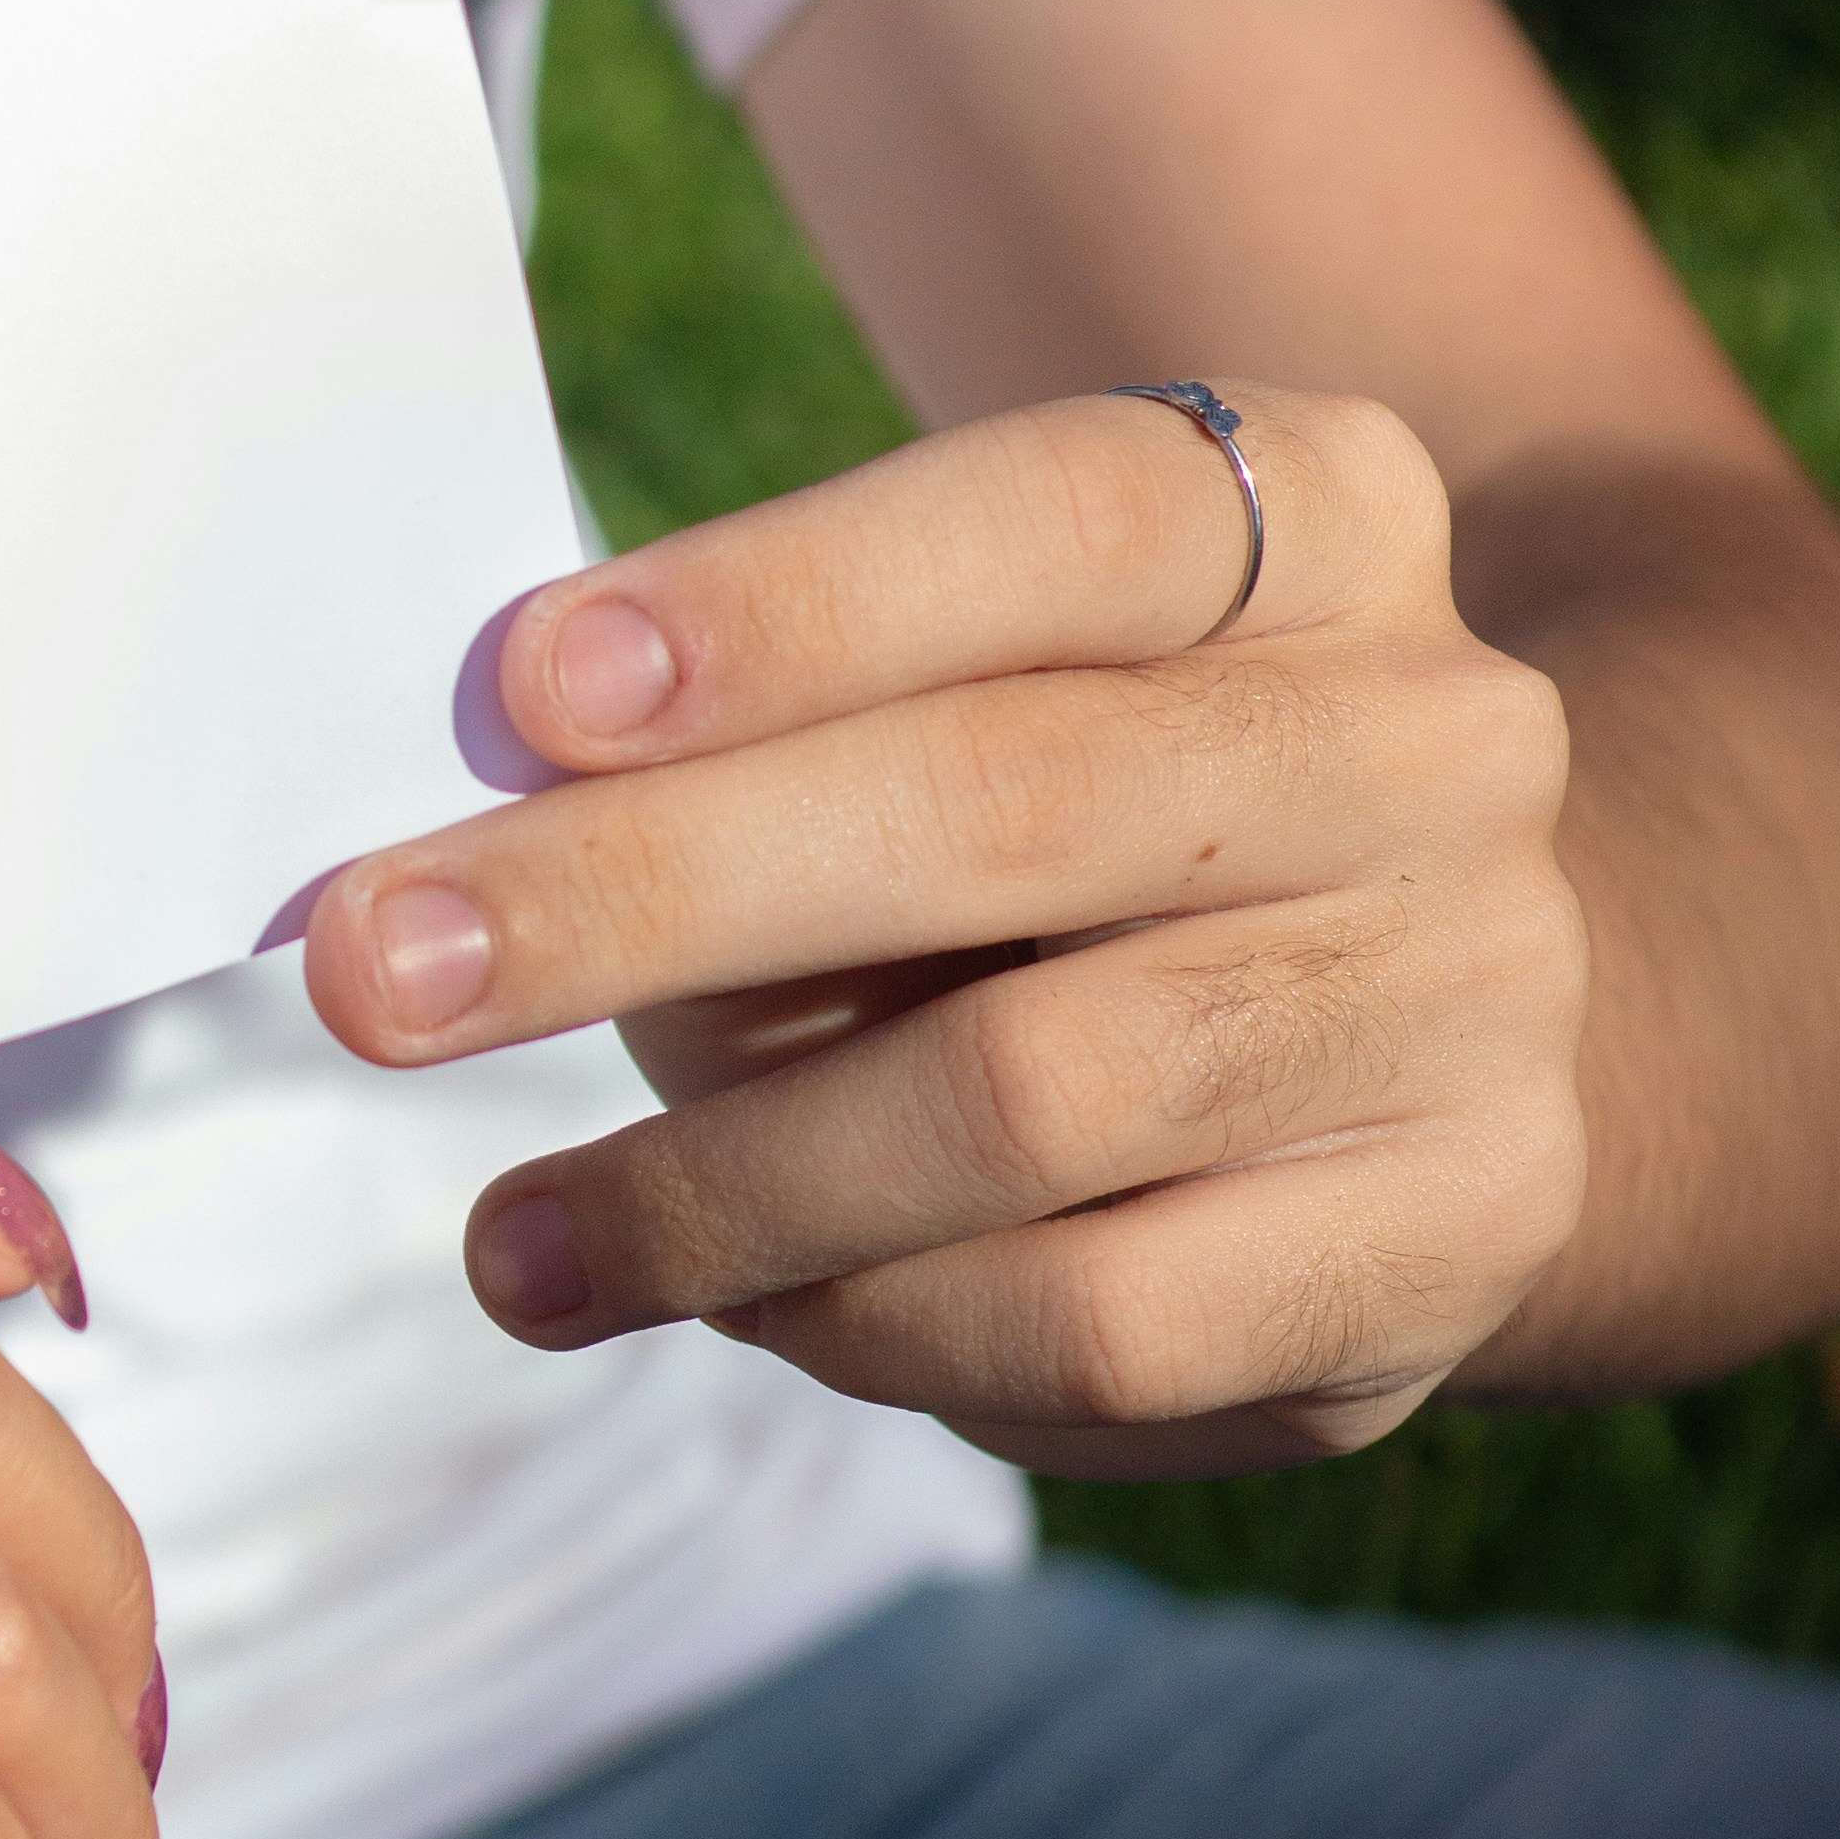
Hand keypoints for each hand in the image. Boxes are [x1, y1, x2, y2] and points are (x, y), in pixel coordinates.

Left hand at [306, 386, 1586, 1479]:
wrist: (1415, 1007)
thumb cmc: (1071, 810)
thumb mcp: (944, 693)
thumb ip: (742, 736)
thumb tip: (445, 876)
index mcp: (1316, 515)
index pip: (1056, 514)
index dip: (782, 602)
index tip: (516, 691)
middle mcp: (1434, 734)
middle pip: (1009, 803)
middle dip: (644, 898)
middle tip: (370, 975)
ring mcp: (1470, 992)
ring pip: (1033, 1098)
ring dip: (715, 1182)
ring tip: (513, 1244)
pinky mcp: (1453, 1236)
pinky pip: (1096, 1313)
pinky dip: (871, 1323)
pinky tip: (735, 1307)